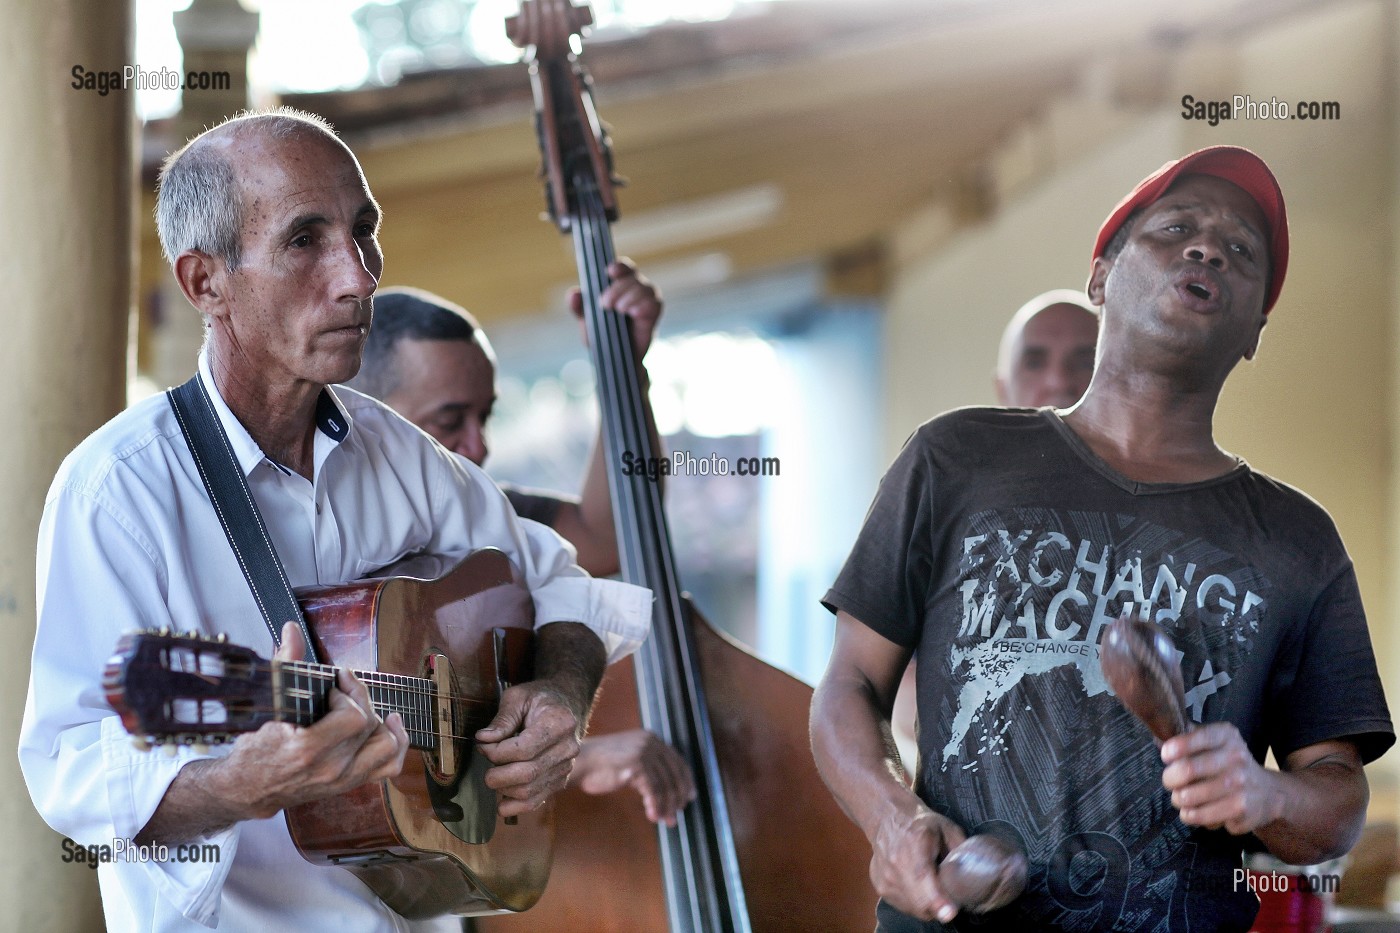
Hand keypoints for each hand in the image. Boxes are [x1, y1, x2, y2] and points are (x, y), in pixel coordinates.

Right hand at [210, 623, 409, 818]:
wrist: (249, 788)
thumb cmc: (256, 747)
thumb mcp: (268, 705)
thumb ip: (286, 664)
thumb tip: (293, 629)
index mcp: (308, 750)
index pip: (355, 718)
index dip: (349, 695)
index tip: (333, 688)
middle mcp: (331, 769)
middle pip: (371, 725)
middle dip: (360, 698)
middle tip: (343, 690)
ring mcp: (344, 780)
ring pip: (388, 747)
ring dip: (383, 722)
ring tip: (369, 707)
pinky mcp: (351, 783)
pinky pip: (390, 766)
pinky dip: (396, 743)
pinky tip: (389, 724)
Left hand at [475, 681, 585, 817]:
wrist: (566, 705)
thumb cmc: (539, 699)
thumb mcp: (518, 697)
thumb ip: (502, 719)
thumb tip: (483, 739)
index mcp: (559, 722)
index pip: (524, 749)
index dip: (497, 752)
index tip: (483, 745)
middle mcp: (567, 748)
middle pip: (527, 774)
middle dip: (497, 774)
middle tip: (485, 765)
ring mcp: (566, 767)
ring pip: (529, 791)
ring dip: (503, 788)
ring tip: (494, 774)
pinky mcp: (560, 781)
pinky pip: (536, 801)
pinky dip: (515, 806)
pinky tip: (501, 800)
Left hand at [568, 258, 662, 356]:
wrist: (614, 359)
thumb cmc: (603, 336)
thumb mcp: (586, 321)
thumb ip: (578, 307)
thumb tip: (574, 294)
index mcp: (619, 285)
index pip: (624, 268)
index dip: (620, 266)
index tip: (610, 272)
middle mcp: (635, 290)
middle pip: (633, 277)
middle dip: (618, 288)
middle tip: (605, 304)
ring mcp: (646, 302)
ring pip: (645, 288)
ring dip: (630, 297)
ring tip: (619, 310)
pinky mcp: (653, 316)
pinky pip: (654, 304)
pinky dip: (643, 306)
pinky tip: (633, 313)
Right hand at [571, 729, 695, 825]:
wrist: (580, 763)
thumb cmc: (602, 766)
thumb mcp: (631, 760)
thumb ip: (650, 768)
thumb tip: (672, 790)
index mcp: (652, 738)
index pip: (678, 762)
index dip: (685, 782)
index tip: (689, 799)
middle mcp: (651, 742)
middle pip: (674, 775)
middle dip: (676, 799)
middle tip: (675, 817)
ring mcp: (643, 751)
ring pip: (664, 785)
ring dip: (666, 806)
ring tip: (665, 821)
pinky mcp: (635, 764)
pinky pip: (652, 790)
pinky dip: (655, 805)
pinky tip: (652, 816)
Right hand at [870, 807, 966, 923]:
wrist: (887, 818)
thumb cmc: (923, 824)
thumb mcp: (948, 829)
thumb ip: (961, 853)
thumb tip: (978, 876)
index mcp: (916, 843)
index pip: (923, 876)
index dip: (937, 898)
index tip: (950, 912)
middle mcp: (895, 862)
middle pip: (920, 901)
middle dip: (939, 906)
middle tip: (949, 897)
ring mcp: (885, 876)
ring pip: (913, 908)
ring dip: (926, 905)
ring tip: (930, 886)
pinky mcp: (879, 886)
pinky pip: (903, 906)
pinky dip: (914, 902)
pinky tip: (917, 886)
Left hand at [1161, 723, 1280, 833]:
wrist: (1268, 793)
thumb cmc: (1229, 765)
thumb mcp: (1215, 743)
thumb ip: (1188, 738)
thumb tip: (1159, 739)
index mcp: (1226, 736)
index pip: (1199, 737)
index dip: (1176, 747)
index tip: (1166, 756)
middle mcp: (1236, 758)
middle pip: (1187, 769)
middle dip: (1170, 779)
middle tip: (1170, 782)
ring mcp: (1241, 784)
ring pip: (1189, 797)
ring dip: (1178, 800)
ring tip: (1182, 798)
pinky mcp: (1242, 809)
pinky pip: (1201, 817)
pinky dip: (1192, 816)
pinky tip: (1197, 811)